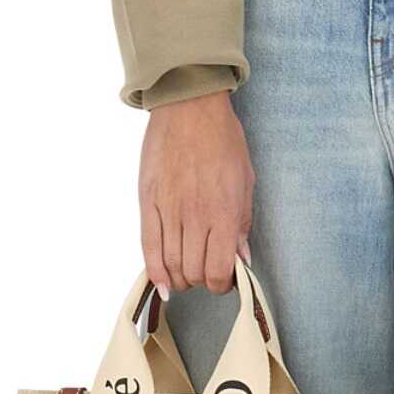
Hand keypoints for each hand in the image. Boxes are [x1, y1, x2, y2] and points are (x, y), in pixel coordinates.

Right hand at [139, 91, 254, 296]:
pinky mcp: (147, 202)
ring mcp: (168, 210)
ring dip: (180, 278)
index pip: (220, 270)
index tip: (224, 280)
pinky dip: (154, 270)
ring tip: (186, 274)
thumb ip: (242, 224)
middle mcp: (195, 216)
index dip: (222, 284)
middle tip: (205, 272)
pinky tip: (162, 282)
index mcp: (224, 212)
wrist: (189, 108)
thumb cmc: (222, 141)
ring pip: (170, 264)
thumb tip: (242, 257)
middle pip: (193, 272)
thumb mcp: (245, 181)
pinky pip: (147, 246)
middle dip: (201, 281)